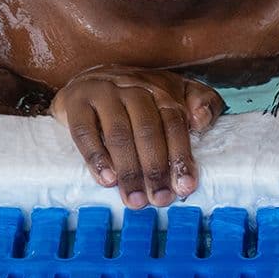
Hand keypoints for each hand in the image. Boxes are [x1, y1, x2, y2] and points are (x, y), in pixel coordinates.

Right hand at [52, 67, 221, 207]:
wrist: (88, 77)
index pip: (174, 122)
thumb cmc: (139, 95)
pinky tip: (106, 179)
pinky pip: (84, 131)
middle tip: (159, 200)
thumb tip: (202, 120)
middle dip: (155, 169)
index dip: (180, 155)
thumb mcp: (176, 92)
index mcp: (160, 89)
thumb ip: (202, 101)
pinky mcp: (76, 102)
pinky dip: (95, 157)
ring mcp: (103, 93)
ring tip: (134, 199)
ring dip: (128, 170)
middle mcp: (132, 88)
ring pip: (118, 133)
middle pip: (147, 130)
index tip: (185, 186)